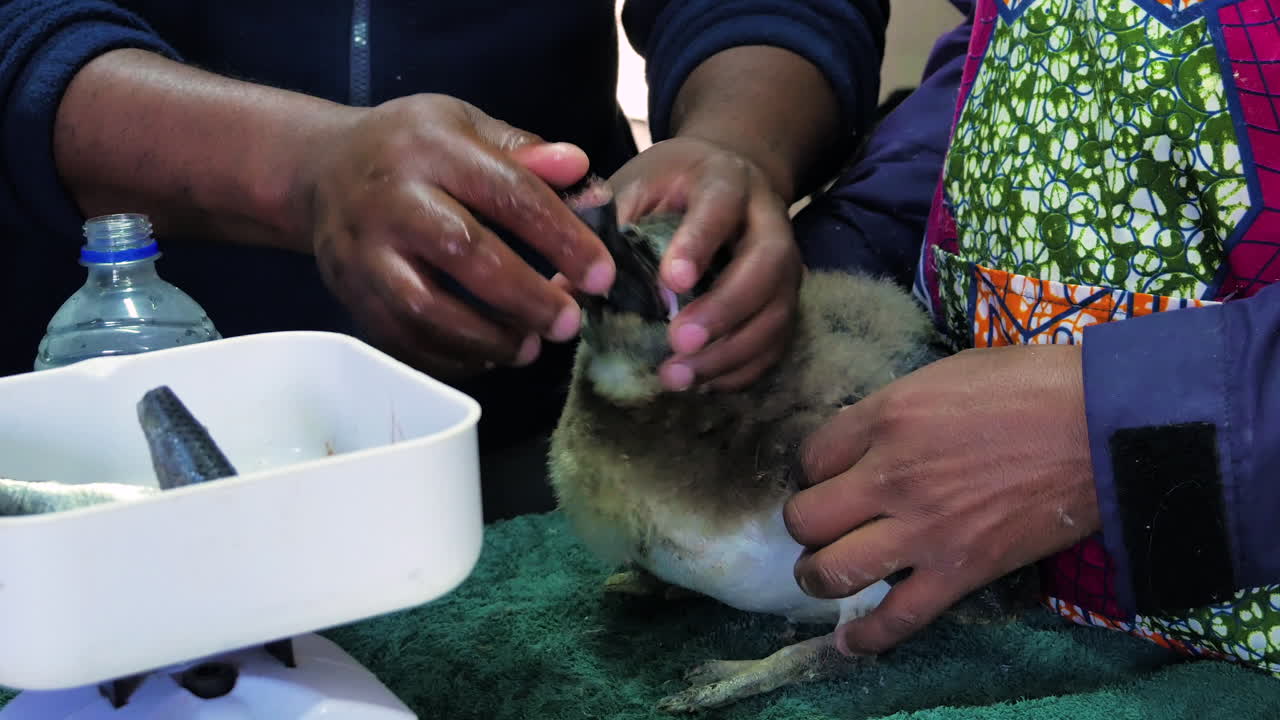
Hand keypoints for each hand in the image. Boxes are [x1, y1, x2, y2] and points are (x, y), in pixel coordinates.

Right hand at [299, 94, 615, 377]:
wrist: (319, 170)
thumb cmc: (412, 148)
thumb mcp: (465, 126)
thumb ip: (523, 151)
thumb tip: (581, 170)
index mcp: (433, 148)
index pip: (509, 193)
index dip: (561, 237)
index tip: (602, 275)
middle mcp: (393, 198)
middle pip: (465, 253)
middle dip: (526, 296)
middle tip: (569, 324)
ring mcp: (363, 249)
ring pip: (426, 307)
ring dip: (487, 338)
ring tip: (530, 349)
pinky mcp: (347, 292)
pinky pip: (399, 338)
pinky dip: (448, 357)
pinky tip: (485, 357)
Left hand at [606, 136, 801, 390]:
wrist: (730, 182)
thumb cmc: (673, 187)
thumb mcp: (638, 186)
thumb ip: (607, 228)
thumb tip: (564, 288)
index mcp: (727, 182)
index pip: (721, 209)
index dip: (698, 245)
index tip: (670, 282)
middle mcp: (769, 224)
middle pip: (764, 268)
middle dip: (722, 310)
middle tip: (676, 341)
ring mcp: (786, 268)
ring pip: (775, 315)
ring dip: (729, 353)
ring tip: (676, 377)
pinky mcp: (784, 304)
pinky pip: (775, 345)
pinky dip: (740, 370)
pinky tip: (701, 383)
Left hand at [783, 345, 1098, 654]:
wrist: (1102, 424)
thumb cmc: (1029, 386)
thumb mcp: (942, 375)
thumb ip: (892, 411)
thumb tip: (860, 440)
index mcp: (886, 418)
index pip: (811, 457)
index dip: (813, 470)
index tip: (829, 477)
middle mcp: (891, 476)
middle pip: (807, 517)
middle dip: (804, 524)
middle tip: (820, 525)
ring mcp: (923, 529)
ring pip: (833, 570)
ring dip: (817, 576)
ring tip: (821, 573)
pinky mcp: (960, 571)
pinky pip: (898, 618)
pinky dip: (867, 637)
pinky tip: (848, 642)